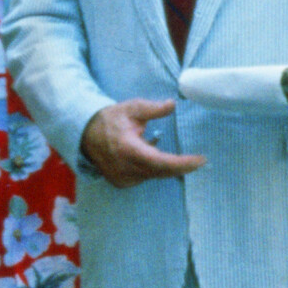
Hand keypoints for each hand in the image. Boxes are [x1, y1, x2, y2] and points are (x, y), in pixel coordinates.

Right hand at [78, 99, 205, 187]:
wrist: (86, 134)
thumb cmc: (111, 119)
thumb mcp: (132, 108)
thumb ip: (153, 108)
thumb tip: (172, 104)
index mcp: (128, 149)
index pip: (161, 162)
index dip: (183, 163)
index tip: (201, 160)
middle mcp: (125, 168)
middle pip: (161, 172)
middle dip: (181, 167)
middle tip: (197, 160)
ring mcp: (122, 178)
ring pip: (154, 176)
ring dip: (165, 167)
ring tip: (167, 153)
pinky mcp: (121, 183)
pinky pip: (144, 178)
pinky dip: (152, 170)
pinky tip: (148, 157)